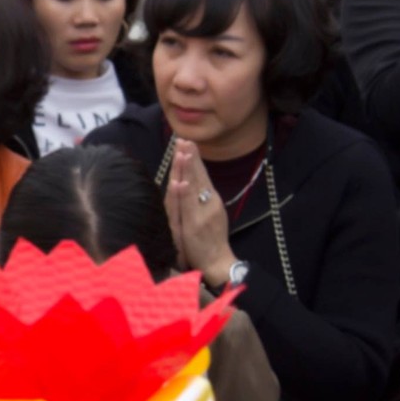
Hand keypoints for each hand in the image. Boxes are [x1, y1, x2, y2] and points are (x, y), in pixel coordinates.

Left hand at [165, 139, 236, 285]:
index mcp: (209, 200)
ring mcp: (202, 213)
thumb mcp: (204, 215)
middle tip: (183, 139)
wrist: (218, 261)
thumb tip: (188, 183)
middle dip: (190, 157)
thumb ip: (197, 200)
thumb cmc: (209, 240)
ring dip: (188, 169)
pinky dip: (185, 194)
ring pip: (193, 187)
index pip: (200, 175)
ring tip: (183, 152)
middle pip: (198, 176)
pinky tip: (181, 183)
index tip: (186, 142)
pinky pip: (189, 207)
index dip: (194, 159)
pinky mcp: (195, 225)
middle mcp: (208, 203)